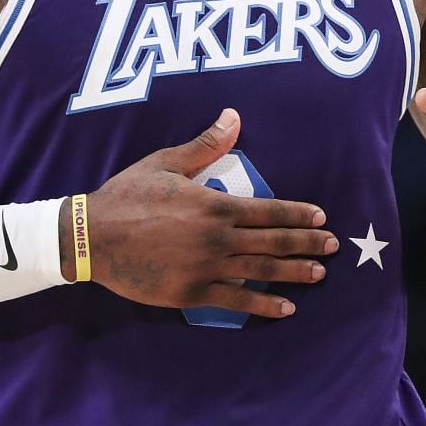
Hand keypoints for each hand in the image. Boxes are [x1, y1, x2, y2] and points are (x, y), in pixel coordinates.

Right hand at [78, 109, 337, 319]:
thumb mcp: (166, 163)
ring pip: (262, 272)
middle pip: (275, 242)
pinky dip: (264, 305)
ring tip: (318, 274)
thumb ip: (205, 145)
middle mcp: (218, 238)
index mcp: (216, 205)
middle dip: (308, 243)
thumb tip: (233, 116)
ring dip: (294, 273)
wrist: (92, 237)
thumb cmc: (127, 196)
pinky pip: (237, 301)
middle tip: (333, 246)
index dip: (299, 215)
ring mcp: (207, 268)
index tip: (321, 218)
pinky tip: (285, 309)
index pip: (270, 210)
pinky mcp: (192, 294)